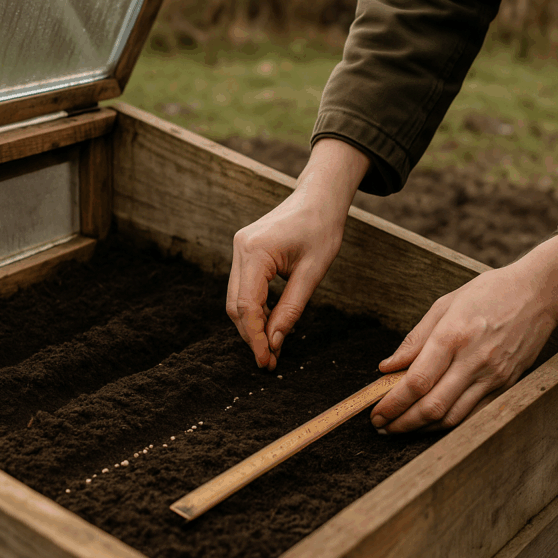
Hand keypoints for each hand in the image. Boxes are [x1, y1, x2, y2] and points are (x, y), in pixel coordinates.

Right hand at [227, 139, 369, 369]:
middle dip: (250, 335)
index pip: (247, 306)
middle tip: (269, 361)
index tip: (267, 360)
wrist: (320, 197)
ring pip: (236, 299)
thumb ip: (291, 309)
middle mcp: (240, 249)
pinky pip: (243, 287)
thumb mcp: (312, 273)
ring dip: (251, 325)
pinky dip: (254, 309)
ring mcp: (239, 249)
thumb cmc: (322, 228)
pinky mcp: (246, 251)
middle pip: (235, 305)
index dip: (255, 337)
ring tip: (271, 348)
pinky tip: (269, 325)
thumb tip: (275, 342)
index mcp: (255, 252)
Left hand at [371, 235, 557, 432]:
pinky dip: (449, 423)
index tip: (376, 412)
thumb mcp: (444, 304)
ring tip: (401, 427)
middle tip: (382, 426)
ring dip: (422, 428)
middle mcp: (473, 360)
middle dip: (401, 422)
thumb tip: (387, 367)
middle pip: (432, 406)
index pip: (416, 381)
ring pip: (452, 417)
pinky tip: (431, 423)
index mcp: (453, 336)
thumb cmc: (487, 293)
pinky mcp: (507, 385)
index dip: (392, 403)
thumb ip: (414, 339)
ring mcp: (493, 376)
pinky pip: (474, 415)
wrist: (538, 294)